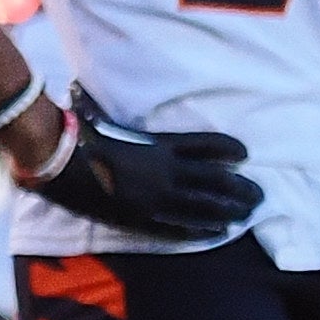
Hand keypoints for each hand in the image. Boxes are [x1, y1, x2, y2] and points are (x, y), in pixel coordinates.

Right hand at [16, 88, 260, 240]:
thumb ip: (103, 104)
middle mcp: (165, 172)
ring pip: (204, 207)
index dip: (228, 148)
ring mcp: (156, 199)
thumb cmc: (78, 136)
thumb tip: (80, 86)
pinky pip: (178, 228)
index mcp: (159, 144)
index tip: (246, 153)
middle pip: (215, 181)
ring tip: (246, 217)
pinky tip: (217, 233)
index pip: (205, 144)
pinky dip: (200, 231)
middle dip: (241, 188)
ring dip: (228, 212)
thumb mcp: (99, 115)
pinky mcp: (142, 220)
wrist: (58, 166)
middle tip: (260, 196)